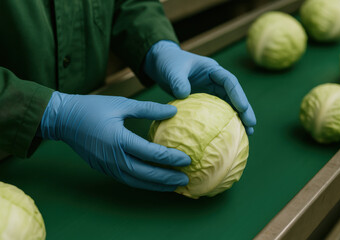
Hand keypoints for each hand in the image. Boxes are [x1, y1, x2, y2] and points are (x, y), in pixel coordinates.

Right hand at [39, 92, 189, 191]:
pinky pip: (127, 179)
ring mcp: (108, 166)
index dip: (171, 158)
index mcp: (118, 139)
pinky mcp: (104, 168)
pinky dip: (143, 182)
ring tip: (174, 186)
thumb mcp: (122, 104)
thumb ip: (148, 109)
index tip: (187, 159)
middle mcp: (113, 157)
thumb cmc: (93, 108)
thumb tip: (173, 110)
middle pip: (146, 173)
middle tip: (185, 179)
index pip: (151, 153)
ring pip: (136, 181)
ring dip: (156, 185)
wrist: (64, 119)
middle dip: (167, 178)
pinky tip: (154, 181)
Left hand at [144, 40, 255, 134]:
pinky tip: (224, 136)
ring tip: (246, 135)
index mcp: (212, 70)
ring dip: (236, 119)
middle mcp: (215, 81)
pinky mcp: (203, 101)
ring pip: (228, 106)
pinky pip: (214, 113)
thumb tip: (183, 94)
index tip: (243, 109)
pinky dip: (221, 123)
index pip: (230, 82)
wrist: (160, 64)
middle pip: (234, 96)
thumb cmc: (168, 63)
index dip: (238, 95)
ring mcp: (210, 91)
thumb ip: (178, 81)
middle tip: (251, 126)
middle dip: (244, 110)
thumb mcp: (173, 70)